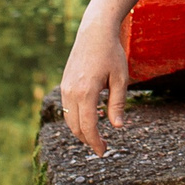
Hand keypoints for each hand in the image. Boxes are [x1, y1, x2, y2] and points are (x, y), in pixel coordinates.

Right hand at [59, 14, 130, 155]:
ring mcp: (65, 88)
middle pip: (75, 126)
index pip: (88, 126)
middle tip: (102, 147)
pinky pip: (67, 108)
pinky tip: (91, 117)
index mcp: (86, 92)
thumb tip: (117, 127)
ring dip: (81, 130)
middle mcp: (71, 92)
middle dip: (88, 140)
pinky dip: (76, 118)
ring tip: (96, 135)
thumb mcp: (120, 79)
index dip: (95, 142)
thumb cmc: (111, 53)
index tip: (103, 152)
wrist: (94, 32)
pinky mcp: (64, 84)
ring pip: (68, 119)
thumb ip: (117, 104)